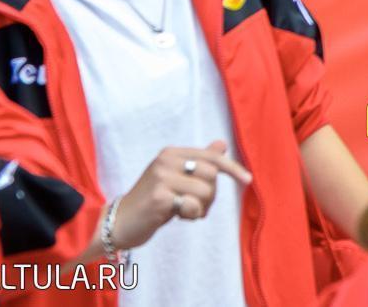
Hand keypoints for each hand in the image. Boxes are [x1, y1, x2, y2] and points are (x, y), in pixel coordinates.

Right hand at [112, 142, 251, 248]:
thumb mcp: (176, 179)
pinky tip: (176, 216)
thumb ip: (198, 162)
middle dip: (211, 195)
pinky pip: (192, 205)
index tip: (248, 180)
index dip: (233, 168)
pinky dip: (191, 215)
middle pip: (212, 174)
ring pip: (205, 190)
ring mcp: (161, 177)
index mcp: (172, 153)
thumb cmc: (152, 202)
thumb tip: (222, 143)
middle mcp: (166, 160)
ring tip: (185, 212)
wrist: (119, 223)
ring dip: (201, 207)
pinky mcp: (158, 196)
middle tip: (196, 207)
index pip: (212, 156)